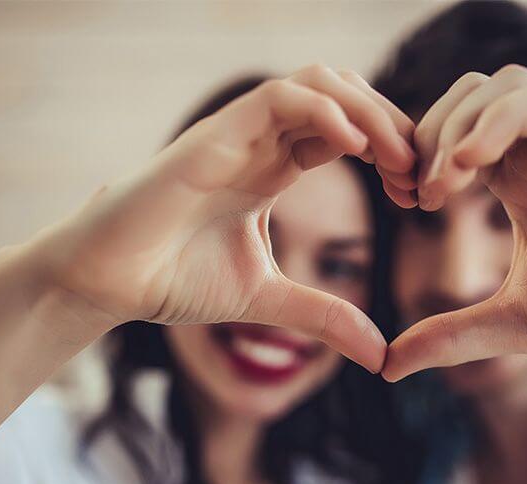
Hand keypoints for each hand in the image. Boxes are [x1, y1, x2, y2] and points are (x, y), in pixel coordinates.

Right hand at [28, 66, 414, 371]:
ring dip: (369, 111)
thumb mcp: (268, 299)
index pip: (349, 132)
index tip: (419, 194)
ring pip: (318, 82)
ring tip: (398, 159)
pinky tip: (357, 148)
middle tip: (420, 173)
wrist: (106, 284)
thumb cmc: (172, 281)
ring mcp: (238, 133)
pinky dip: (327, 112)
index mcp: (273, 167)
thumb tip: (380, 356)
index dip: (391, 152)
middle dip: (392, 125)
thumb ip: (325, 317)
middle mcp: (261, 142)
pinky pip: (280, 98)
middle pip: (344, 96)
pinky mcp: (215, 135)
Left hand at [383, 65, 526, 380]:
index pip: (451, 135)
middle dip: (425, 133)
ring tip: (440, 182)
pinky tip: (473, 163)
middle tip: (412, 191)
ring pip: (502, 85)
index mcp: (521, 180)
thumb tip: (384, 367)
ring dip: (458, 122)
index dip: (415, 154)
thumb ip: (454, 336)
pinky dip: (501, 119)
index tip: (399, 199)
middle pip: (465, 98)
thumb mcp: (519, 325)